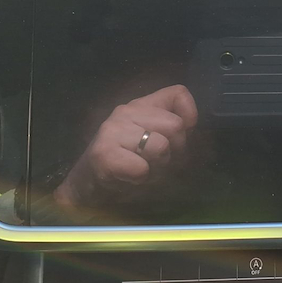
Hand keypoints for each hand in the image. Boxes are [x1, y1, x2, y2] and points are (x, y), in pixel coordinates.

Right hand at [54, 85, 197, 215]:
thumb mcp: (154, 144)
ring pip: (161, 146)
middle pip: (176, 125)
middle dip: (175, 152)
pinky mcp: (103, 153)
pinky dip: (141, 179)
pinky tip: (128, 179)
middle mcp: (127, 111)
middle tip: (157, 165)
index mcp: (142, 106)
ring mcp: (113, 129)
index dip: (190, 116)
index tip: (182, 138)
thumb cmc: (127, 167)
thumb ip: (174, 133)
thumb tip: (195, 129)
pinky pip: (142, 167)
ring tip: (143, 172)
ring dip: (158, 168)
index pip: (178, 93)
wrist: (86, 189)